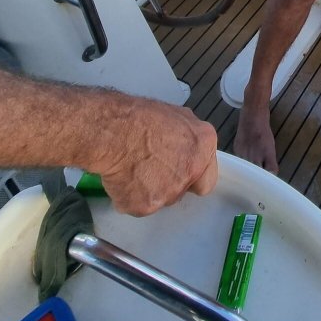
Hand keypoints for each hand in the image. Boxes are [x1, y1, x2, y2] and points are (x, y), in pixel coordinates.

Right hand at [98, 99, 218, 215]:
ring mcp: (170, 192)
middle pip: (182, 190)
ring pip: (160, 199)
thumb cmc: (139, 118)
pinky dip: (128, 196)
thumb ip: (187, 136)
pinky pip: (137, 205)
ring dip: (148, 190)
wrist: (113, 131)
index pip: (207, 178)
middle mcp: (192, 171)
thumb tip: (185, 143)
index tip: (179, 171)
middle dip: (168, 184)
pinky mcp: (146, 206)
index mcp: (204, 146)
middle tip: (150, 168)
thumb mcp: (175, 115)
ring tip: (131, 169)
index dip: (192, 176)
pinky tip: (120, 178)